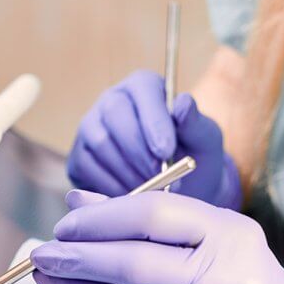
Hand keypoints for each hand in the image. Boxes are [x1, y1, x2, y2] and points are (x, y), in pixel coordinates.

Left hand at [31, 190, 283, 283]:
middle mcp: (224, 275)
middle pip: (133, 262)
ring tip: (48, 278)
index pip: (153, 215)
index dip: (101, 217)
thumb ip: (147, 214)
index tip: (66, 224)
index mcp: (227, 232)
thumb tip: (78, 202)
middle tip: (43, 253)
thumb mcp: (209, 234)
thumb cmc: (240, 277)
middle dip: (77, 256)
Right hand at [67, 70, 240, 208]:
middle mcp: (112, 100)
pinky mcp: (79, 158)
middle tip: (160, 177)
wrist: (178, 189)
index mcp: (144, 86)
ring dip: (128, 172)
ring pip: (100, 144)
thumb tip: (182, 103)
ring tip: (153, 189)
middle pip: (115, 114)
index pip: (143, 89)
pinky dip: (112, 186)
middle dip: (139, 150)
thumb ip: (195, 123)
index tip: (166, 151)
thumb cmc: (193, 157)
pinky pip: (88, 169)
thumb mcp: (204, 141)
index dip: (153, 120)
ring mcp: (90, 128)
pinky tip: (133, 196)